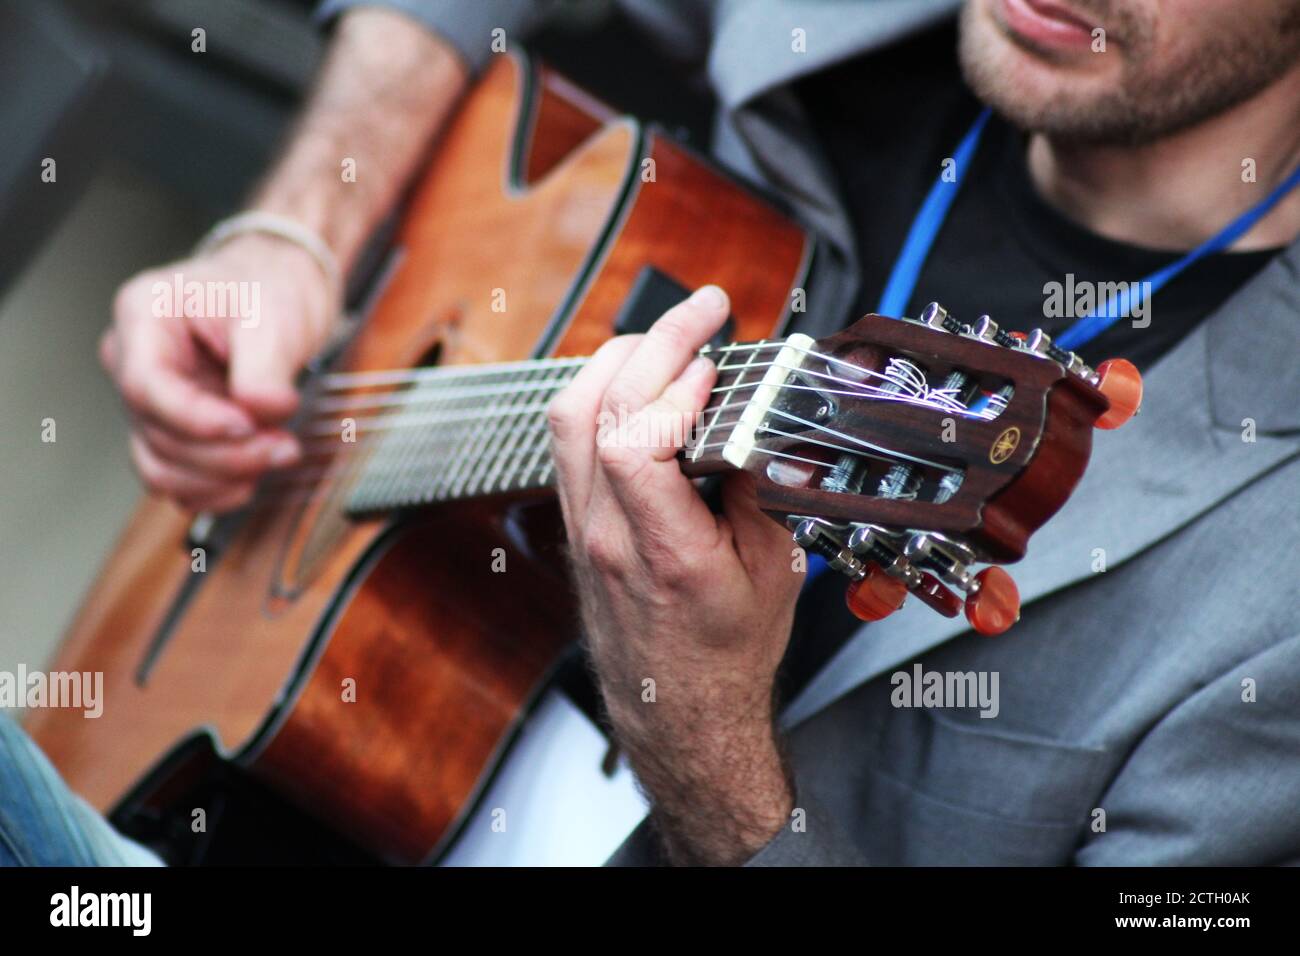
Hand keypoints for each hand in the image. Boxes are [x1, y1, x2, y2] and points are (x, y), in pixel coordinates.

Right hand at [101, 232, 337, 511]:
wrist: (279, 290)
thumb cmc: (267, 286)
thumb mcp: (274, 314)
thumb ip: (264, 368)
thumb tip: (260, 413)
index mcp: (144, 317)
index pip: (146, 386)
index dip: (195, 419)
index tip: (247, 427)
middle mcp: (135, 362)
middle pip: (158, 433)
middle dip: (226, 453)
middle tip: (284, 446)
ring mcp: (152, 401)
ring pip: (161, 466)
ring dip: (220, 477)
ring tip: (276, 456)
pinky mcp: (175, 430)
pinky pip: (177, 478)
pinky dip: (214, 490)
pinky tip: (252, 478)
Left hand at [547, 286, 804, 864]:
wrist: (676, 707)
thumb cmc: (726, 649)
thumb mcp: (775, 572)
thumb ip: (763, 490)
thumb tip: (754, 413)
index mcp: (665, 552)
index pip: (629, 444)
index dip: (668, 388)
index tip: (715, 364)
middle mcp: (608, 534)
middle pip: (593, 410)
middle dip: (651, 342)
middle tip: (704, 312)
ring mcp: (583, 526)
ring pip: (567, 416)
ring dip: (617, 359)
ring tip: (669, 336)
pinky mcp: (577, 521)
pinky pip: (570, 437)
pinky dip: (604, 391)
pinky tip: (642, 380)